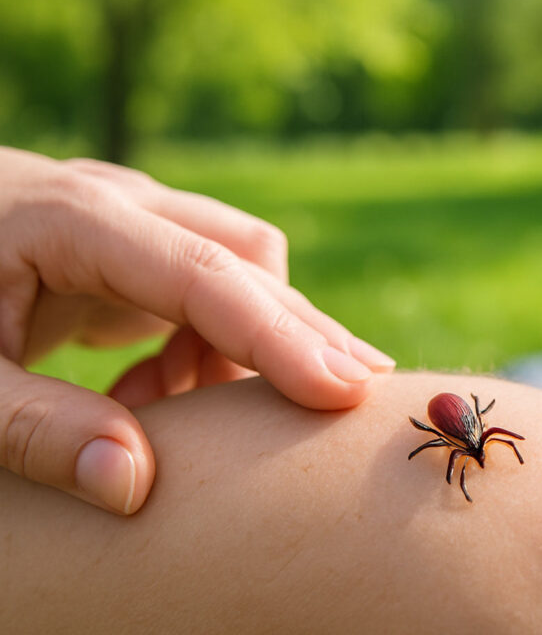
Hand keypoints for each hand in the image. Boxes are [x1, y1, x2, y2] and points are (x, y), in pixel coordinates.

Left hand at [0, 147, 394, 513]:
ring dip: (238, 340)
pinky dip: (203, 341)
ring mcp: (122, 216)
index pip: (207, 273)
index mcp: (70, 218)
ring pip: (235, 263)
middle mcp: (115, 203)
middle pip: (247, 257)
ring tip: (174, 409)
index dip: (281, 333)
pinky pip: (202, 281)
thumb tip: (139, 487)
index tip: (344, 390)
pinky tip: (154, 390)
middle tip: (357, 396)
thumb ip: (35, 429)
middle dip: (302, 329)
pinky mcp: (122, 241)